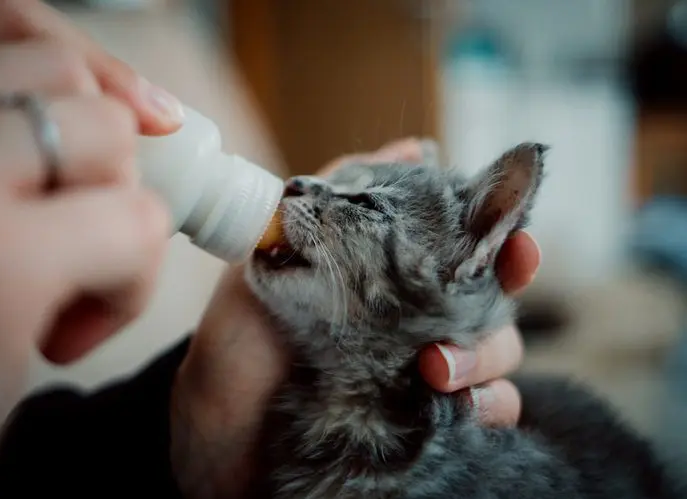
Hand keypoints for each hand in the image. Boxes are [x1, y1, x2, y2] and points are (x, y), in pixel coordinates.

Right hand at [0, 1, 181, 495]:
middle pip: (62, 74)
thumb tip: (146, 110)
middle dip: (107, 157)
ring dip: (117, 224)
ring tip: (61, 297)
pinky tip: (62, 338)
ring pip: (108, 139)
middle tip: (81, 236)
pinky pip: (132, 223)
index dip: (81, 59)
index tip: (139, 113)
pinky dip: (129, 286)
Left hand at [171, 138, 540, 497]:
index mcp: (392, 276)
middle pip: (493, 300)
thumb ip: (337, 196)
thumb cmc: (241, 337)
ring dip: (484, 358)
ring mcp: (426, 373)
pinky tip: (455, 407)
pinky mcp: (426, 425)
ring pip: (500, 357)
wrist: (215, 425)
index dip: (504, 240)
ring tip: (434, 369)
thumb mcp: (272, 252)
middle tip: (453, 313)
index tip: (517, 243)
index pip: (467, 248)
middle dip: (496, 300)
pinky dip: (487, 408)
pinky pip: (489, 413)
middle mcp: (418, 319)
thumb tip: (414, 147)